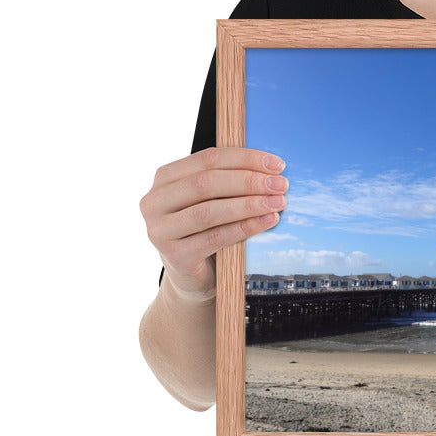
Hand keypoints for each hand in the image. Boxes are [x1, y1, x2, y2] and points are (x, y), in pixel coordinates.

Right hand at [140, 147, 287, 301]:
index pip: (208, 159)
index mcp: (165, 179)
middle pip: (207, 183)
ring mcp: (160, 230)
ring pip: (210, 211)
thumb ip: (229, 181)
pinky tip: (267, 221)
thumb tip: (272, 169)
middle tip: (280, 184)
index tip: (277, 165)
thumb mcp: (212, 200)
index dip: (245, 158)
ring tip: (278, 202)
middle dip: (249, 181)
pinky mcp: (174, 256)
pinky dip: (245, 227)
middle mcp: (154, 202)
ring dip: (249, 204)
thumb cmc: (206, 230)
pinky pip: (216, 238)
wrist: (193, 276)